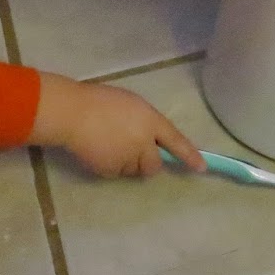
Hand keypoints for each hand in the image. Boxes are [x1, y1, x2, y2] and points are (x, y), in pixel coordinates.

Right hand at [29, 73, 205, 177]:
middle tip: (131, 151)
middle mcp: (143, 142)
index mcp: (150, 121)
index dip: (190, 155)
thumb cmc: (98, 101)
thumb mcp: (130, 105)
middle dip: (146, 162)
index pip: (175, 141)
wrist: (72, 113)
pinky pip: (117, 173)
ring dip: (127, 163)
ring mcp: (128, 158)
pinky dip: (110, 166)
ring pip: (134, 170)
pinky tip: (97, 151)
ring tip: (107, 145)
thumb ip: (144, 122)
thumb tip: (148, 141)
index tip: (202, 168)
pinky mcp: (111, 170)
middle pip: (154, 165)